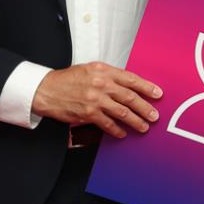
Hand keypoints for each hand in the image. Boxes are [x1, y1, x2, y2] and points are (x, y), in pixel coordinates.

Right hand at [32, 62, 160, 137]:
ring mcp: (95, 99)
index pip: (131, 79)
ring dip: (136, 121)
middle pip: (130, 97)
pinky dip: (117, 130)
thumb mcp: (90, 70)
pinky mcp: (87, 113)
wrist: (45, 89)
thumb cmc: (68, 80)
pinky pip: (107, 124)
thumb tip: (129, 86)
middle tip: (155, 115)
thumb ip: (109, 76)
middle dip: (145, 108)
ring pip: (122, 112)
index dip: (147, 87)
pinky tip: (123, 133)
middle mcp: (101, 84)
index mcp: (103, 71)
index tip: (158, 94)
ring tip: (144, 127)